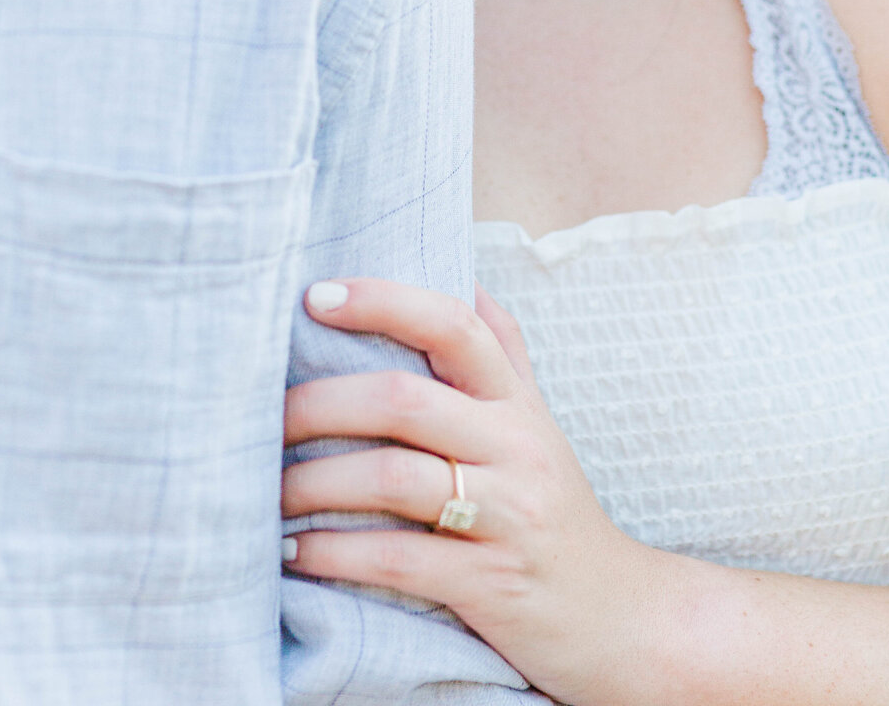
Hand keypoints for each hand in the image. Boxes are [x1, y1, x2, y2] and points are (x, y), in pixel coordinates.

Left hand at [281, 277, 675, 705]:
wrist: (621, 616)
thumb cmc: (552, 506)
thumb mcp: (535, 421)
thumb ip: (499, 349)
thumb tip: (459, 271)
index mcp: (515, 401)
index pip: (454, 325)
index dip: (383, 300)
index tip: (315, 295)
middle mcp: (515, 446)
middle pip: (406, 400)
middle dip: (321, 403)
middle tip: (267, 417)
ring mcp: (507, 516)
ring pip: (395, 478)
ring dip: (315, 483)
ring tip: (270, 490)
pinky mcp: (490, 584)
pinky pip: (399, 559)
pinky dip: (336, 554)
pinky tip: (297, 553)